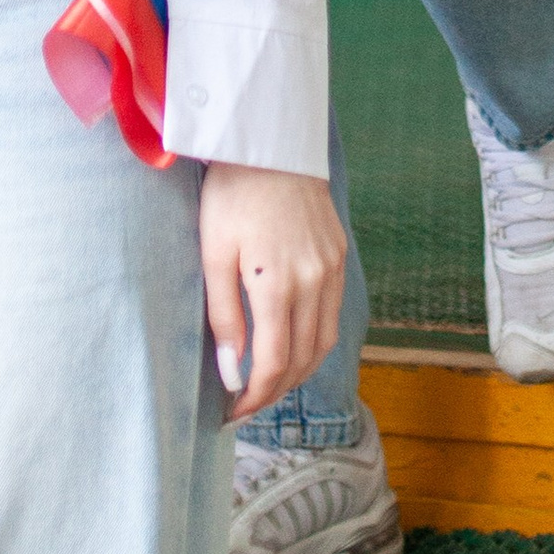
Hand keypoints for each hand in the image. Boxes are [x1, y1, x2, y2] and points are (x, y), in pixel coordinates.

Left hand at [199, 162, 345, 422]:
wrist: (271, 140)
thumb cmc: (232, 193)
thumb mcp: (214, 253)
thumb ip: (224, 318)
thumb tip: (232, 374)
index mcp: (278, 283)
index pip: (272, 364)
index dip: (253, 398)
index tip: (229, 414)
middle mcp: (314, 280)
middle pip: (301, 361)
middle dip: (273, 392)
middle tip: (244, 408)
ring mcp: (332, 267)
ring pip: (325, 342)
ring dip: (298, 373)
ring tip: (268, 385)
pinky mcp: (339, 253)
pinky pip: (333, 314)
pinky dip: (316, 342)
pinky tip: (294, 346)